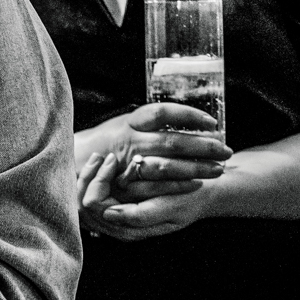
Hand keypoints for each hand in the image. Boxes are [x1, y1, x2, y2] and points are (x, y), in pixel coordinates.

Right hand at [74, 103, 230, 196]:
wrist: (73, 163)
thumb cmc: (107, 141)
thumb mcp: (125, 123)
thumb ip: (150, 123)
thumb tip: (185, 119)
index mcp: (131, 121)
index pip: (163, 113)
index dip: (190, 116)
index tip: (212, 122)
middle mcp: (129, 140)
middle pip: (171, 141)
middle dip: (203, 146)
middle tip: (226, 150)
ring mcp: (125, 163)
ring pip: (166, 165)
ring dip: (196, 167)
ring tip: (219, 169)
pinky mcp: (124, 182)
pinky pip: (155, 186)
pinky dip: (179, 185)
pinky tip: (198, 184)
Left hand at [78, 148, 215, 240]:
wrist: (205, 193)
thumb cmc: (190, 199)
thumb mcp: (171, 206)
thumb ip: (140, 214)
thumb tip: (108, 214)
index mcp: (129, 229)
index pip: (92, 205)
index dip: (97, 180)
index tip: (112, 159)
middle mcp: (117, 225)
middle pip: (81, 203)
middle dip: (88, 177)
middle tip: (102, 156)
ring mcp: (115, 216)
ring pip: (83, 198)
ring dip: (89, 175)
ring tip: (101, 156)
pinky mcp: (118, 205)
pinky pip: (94, 193)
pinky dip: (95, 176)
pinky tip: (106, 161)